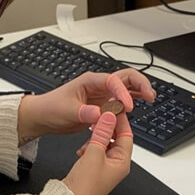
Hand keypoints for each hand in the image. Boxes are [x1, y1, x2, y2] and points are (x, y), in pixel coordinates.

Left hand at [17, 69, 154, 143]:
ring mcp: (102, 95)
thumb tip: (100, 114)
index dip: (123, 93)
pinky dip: (131, 103)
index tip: (128, 107)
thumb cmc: (51, 108)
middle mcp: (99, 85)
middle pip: (125, 78)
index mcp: (90, 81)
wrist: (43, 116)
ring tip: (151, 98)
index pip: (113, 82)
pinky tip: (139, 107)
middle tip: (150, 95)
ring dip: (139, 91)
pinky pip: (121, 102)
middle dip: (139, 84)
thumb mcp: (66, 111)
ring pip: (126, 88)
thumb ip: (85, 113)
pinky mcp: (103, 106)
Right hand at [62, 111, 132, 194]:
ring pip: (104, 144)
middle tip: (98, 118)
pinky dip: (89, 148)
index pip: (126, 135)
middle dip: (106, 129)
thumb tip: (109, 117)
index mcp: (122, 162)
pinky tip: (82, 151)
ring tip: (89, 137)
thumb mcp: (94, 154)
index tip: (113, 108)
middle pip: (116, 139)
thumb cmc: (85, 186)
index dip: (120, 120)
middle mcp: (116, 165)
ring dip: (96, 139)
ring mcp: (105, 168)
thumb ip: (102, 133)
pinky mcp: (94, 169)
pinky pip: (95, 152)